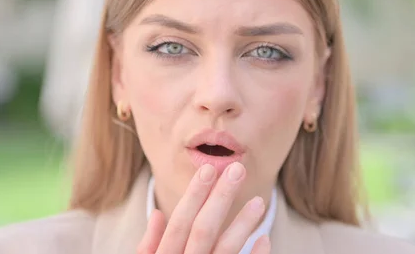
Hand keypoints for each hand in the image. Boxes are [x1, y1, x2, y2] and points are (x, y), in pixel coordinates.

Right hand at [137, 162, 270, 253]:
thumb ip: (149, 246)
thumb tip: (158, 214)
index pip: (180, 222)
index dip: (194, 195)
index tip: (209, 168)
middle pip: (204, 230)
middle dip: (221, 198)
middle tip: (237, 170)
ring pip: (225, 250)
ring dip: (242, 224)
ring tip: (259, 201)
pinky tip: (265, 238)